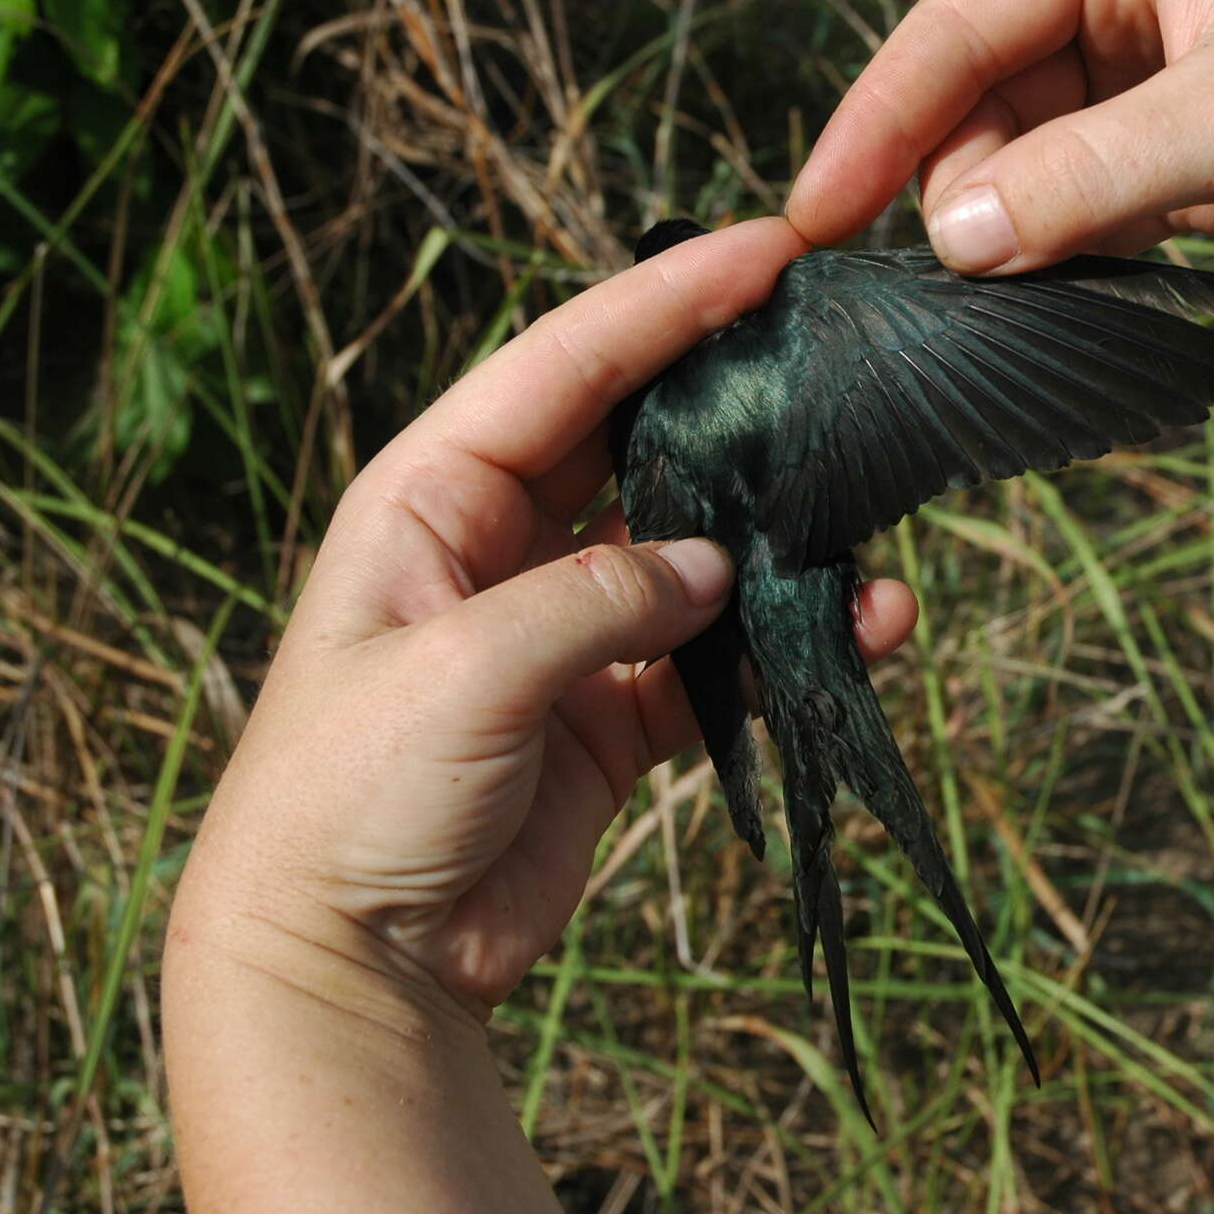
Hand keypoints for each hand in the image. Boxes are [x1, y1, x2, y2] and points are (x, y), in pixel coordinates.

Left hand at [175, 216, 917, 1013]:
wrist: (350, 964)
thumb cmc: (353, 797)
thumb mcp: (462, 672)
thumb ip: (595, 601)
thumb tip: (712, 566)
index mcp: (432, 498)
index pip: (564, 368)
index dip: (665, 303)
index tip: (769, 250)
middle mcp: (499, 548)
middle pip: (637, 444)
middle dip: (732, 405)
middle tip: (834, 364)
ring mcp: (561, 633)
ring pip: (690, 554)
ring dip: (773, 543)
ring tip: (863, 522)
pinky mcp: (609, 716)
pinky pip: (713, 659)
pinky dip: (779, 648)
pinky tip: (859, 630)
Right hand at [786, 0, 1213, 315]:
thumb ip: (1092, 174)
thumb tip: (953, 239)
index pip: (973, 15)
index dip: (887, 111)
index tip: (820, 206)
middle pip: (985, 87)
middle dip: (946, 179)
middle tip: (915, 278)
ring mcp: (1157, 82)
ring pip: (1024, 155)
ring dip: (997, 226)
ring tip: (978, 299)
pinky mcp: (1181, 164)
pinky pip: (1077, 204)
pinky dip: (1049, 251)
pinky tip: (1029, 297)